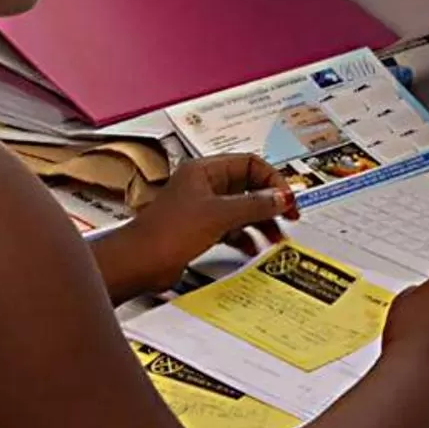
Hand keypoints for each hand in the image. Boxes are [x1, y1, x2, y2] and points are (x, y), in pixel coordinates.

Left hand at [94, 154, 295, 300]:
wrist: (139, 263)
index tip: (286, 198)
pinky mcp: (201, 230)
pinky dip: (246, 237)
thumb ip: (254, 204)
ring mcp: (203, 209)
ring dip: (261, 222)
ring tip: (276, 237)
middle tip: (289, 217)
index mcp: (205, 171)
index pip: (250, 164)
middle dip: (270, 203)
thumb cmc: (165, 233)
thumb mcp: (219, 215)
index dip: (271, 179)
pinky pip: (232, 229)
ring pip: (242, 210)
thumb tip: (281, 197)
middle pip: (248, 187)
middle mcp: (204, 186)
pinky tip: (254, 247)